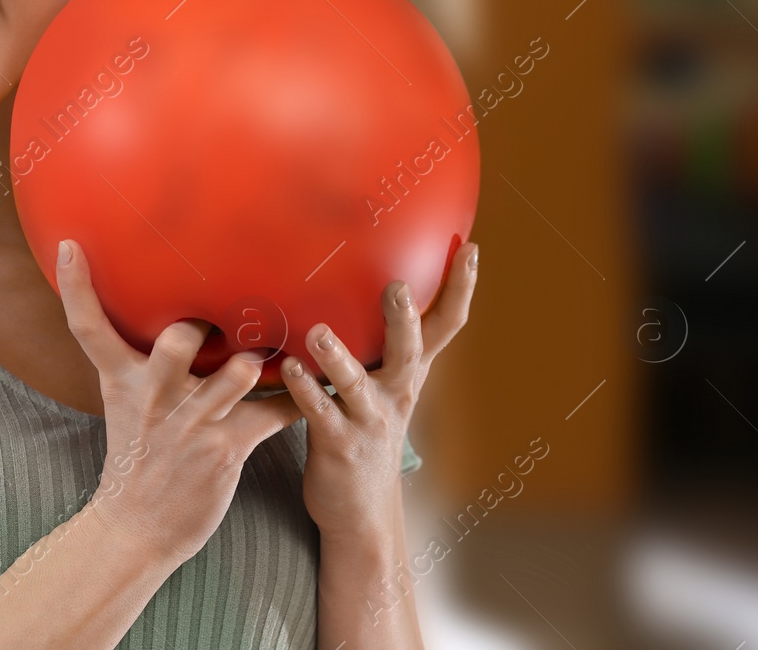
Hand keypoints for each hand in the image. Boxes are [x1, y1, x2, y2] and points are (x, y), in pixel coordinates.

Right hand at [54, 239, 302, 564]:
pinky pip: (273, 412)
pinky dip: (297, 400)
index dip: (78, 287)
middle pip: (177, 341)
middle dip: (203, 322)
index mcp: (123, 381)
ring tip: (282, 340)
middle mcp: (155, 396)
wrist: (136, 527)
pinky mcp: (225, 448)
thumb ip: (142, 366)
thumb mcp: (126, 407)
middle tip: (223, 309)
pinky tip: (319, 389)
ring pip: (235, 372)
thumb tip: (166, 323)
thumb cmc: (137, 460)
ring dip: (258, 357)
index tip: (73, 245)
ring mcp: (191, 423)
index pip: (89, 329)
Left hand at [280, 241, 478, 537]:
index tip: (469, 247)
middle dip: (404, 319)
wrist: (360, 511)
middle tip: (397, 286)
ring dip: (338, 357)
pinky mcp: (339, 445)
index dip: (460, 287)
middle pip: (410, 351)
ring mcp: (370, 421)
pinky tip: (287, 368)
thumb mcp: (381, 387)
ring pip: (357, 385)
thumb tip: (363, 286)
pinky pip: (318, 413)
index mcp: (408, 374)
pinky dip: (302, 390)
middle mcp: (397, 394)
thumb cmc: (363, 431)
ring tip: (318, 332)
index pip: (444, 325)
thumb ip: (376, 345)